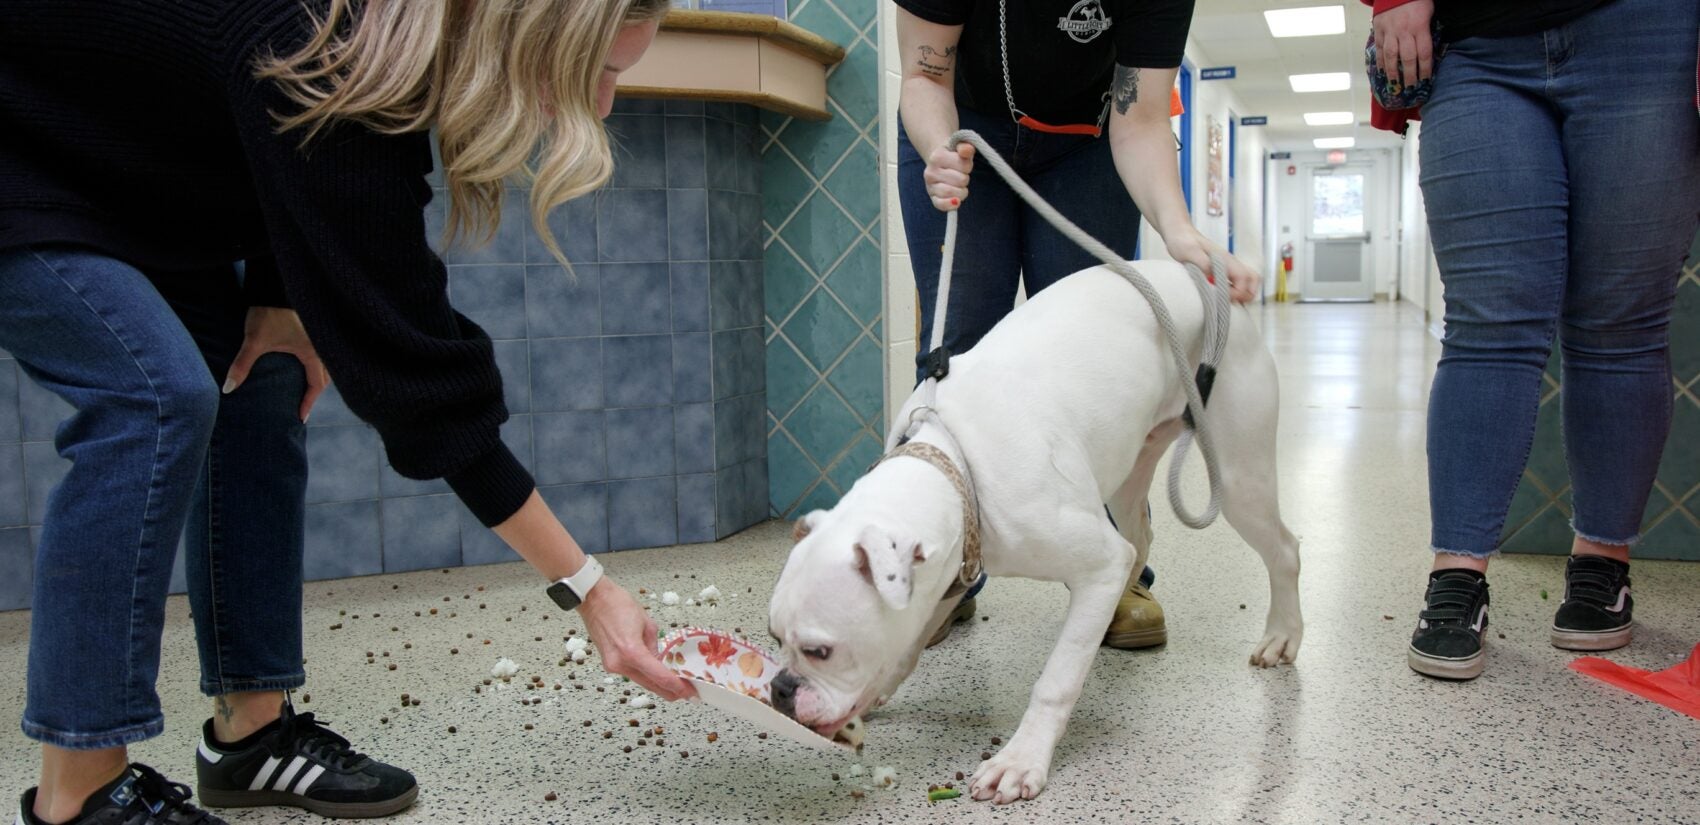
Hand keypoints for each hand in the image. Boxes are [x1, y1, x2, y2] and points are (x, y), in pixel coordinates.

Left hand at [223, 307, 329, 421]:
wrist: (276, 284)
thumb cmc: (269, 312)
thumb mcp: (254, 340)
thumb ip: (241, 365)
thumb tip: (228, 389)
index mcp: (312, 352)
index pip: (316, 385)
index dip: (308, 402)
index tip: (300, 417)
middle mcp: (322, 346)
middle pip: (327, 377)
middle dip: (316, 392)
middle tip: (304, 404)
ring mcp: (321, 336)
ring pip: (328, 364)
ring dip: (319, 377)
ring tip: (307, 387)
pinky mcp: (315, 328)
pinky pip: (324, 352)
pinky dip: (318, 363)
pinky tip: (308, 363)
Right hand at [578, 578, 696, 701]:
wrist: (594, 599)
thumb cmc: (617, 604)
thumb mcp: (648, 624)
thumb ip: (655, 647)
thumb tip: (660, 661)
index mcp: (632, 652)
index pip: (659, 677)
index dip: (677, 687)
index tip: (688, 691)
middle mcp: (620, 663)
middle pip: (650, 685)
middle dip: (670, 691)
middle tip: (686, 693)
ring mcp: (612, 665)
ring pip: (641, 681)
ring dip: (657, 685)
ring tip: (675, 686)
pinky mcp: (608, 663)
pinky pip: (632, 673)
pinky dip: (645, 675)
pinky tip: (656, 676)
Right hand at [924, 143, 973, 210]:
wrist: (939, 161)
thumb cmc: (953, 154)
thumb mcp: (960, 146)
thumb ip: (966, 147)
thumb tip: (967, 150)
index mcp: (937, 156)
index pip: (964, 165)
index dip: (968, 165)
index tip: (963, 163)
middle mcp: (930, 171)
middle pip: (960, 180)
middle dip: (965, 178)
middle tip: (960, 174)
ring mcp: (929, 186)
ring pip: (952, 193)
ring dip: (961, 191)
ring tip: (959, 185)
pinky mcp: (932, 197)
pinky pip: (941, 204)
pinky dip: (950, 205)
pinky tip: (956, 201)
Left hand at [1163, 228, 1259, 303]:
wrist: (1180, 233)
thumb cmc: (1184, 241)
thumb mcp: (1190, 253)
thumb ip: (1203, 264)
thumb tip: (1213, 278)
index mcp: (1225, 260)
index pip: (1243, 278)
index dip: (1238, 292)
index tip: (1225, 298)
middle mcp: (1230, 263)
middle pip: (1253, 279)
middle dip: (1248, 294)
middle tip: (1234, 303)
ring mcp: (1227, 267)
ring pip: (1247, 281)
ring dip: (1243, 293)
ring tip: (1229, 302)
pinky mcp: (1221, 270)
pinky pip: (1236, 282)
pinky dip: (1235, 292)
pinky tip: (1221, 297)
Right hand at [1373, 0, 1434, 89]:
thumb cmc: (1416, 1)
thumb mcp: (1429, 13)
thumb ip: (1427, 31)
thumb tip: (1427, 51)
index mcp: (1420, 27)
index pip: (1424, 53)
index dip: (1425, 68)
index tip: (1426, 79)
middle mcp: (1404, 31)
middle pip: (1408, 58)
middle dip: (1410, 75)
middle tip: (1411, 87)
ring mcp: (1390, 31)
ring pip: (1392, 56)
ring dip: (1393, 72)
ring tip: (1394, 84)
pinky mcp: (1379, 30)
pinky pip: (1380, 48)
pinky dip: (1381, 61)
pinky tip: (1382, 71)